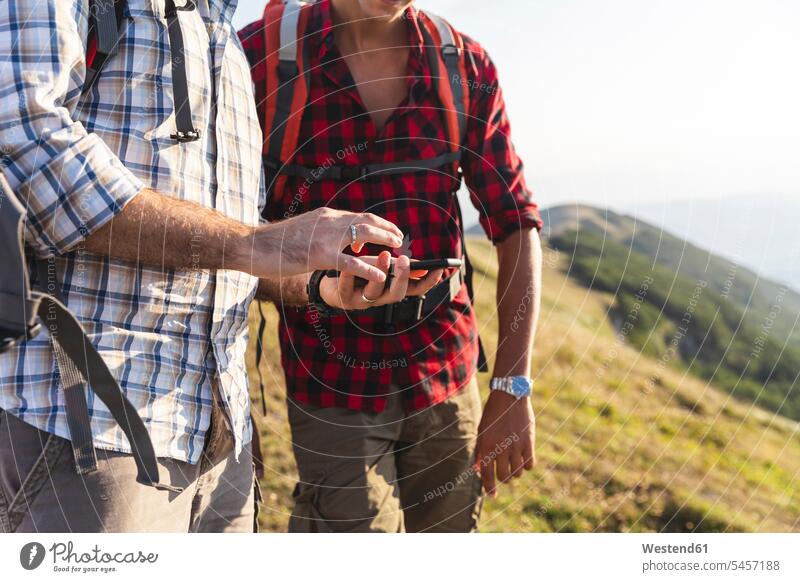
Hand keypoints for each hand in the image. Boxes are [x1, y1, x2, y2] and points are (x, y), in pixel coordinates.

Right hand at [234, 208, 403, 281]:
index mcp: (326, 216)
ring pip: (363, 235)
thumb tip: (340, 237)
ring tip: (396, 253)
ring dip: (383, 242)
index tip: (392, 231)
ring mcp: (324, 238)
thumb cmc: (276, 243)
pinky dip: (367, 269)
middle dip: (387, 231)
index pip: (359, 216)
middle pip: (366, 222)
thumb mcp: (305, 230)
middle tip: (400, 240)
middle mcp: (328, 222)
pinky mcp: (318, 255)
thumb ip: (324, 232)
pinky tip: (380, 276)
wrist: (253, 245)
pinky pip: (349, 263)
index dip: (379, 223)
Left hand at [319, 252, 443, 309]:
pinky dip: (348, 276)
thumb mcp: (380, 268)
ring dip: (379, 273)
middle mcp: (380, 299)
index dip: (429, 282)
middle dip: (402, 278)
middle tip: (405, 260)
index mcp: (392, 290)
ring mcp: (362, 301)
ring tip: (383, 255)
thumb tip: (423, 268)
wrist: (329, 284)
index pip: (416, 289)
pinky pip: (347, 287)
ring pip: (373, 292)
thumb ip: (397, 268)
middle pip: (397, 295)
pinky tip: (348, 266)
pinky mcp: (344, 299)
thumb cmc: (360, 273)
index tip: (440, 269)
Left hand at [475, 391, 535, 497]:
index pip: (487, 475)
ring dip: (515, 472)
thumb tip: (478, 470)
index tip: (493, 496)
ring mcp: (516, 446)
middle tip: (505, 474)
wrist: (510, 396)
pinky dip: (526, 465)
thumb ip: (480, 451)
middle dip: (504, 478)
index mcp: (487, 446)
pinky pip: (530, 464)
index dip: (490, 488)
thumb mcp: (481, 431)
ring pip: (518, 472)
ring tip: (513, 464)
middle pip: (504, 476)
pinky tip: (523, 460)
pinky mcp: (529, 442)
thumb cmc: (493, 414)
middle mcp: (501, 448)